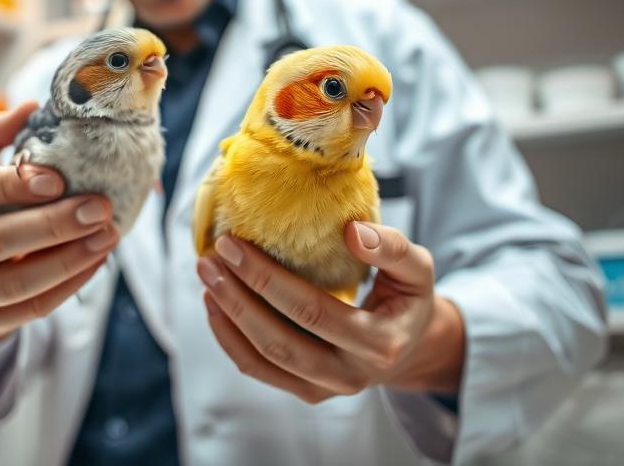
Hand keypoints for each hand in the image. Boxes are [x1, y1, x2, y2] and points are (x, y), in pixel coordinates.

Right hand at [0, 101, 118, 351]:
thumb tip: (32, 105)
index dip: (10, 185)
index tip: (58, 179)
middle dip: (52, 226)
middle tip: (100, 208)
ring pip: (12, 283)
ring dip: (67, 261)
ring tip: (108, 236)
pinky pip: (29, 310)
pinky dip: (68, 286)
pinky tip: (98, 260)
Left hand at [197, 223, 464, 403]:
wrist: (409, 343)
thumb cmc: (407, 296)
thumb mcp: (417, 268)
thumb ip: (392, 248)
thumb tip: (351, 231)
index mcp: (379, 343)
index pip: (313, 312)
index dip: (268, 279)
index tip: (236, 242)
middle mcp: (351, 375)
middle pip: (280, 340)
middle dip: (238, 296)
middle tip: (211, 257)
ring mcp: (325, 388)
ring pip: (263, 359)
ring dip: (228, 316)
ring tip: (206, 275)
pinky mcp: (305, 391)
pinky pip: (259, 369)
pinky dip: (229, 338)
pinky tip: (214, 304)